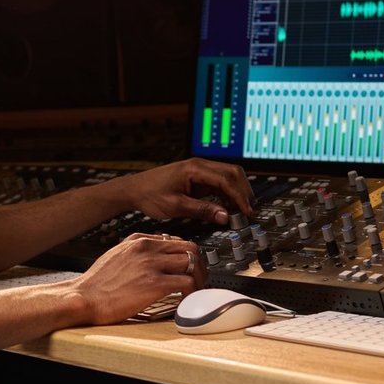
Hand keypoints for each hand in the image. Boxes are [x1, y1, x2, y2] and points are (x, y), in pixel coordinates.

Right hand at [72, 232, 205, 324]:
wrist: (83, 297)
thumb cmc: (95, 283)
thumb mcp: (115, 256)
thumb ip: (134, 253)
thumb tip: (151, 259)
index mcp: (138, 240)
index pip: (174, 240)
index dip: (186, 254)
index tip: (188, 266)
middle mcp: (147, 248)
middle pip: (189, 247)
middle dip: (199, 263)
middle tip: (199, 278)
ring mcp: (152, 265)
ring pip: (192, 262)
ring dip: (199, 278)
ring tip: (196, 290)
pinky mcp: (155, 284)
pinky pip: (187, 283)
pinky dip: (193, 292)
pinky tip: (187, 300)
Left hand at [116, 159, 253, 224]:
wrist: (134, 190)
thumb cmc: (150, 195)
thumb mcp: (176, 206)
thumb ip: (202, 211)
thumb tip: (224, 216)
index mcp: (195, 169)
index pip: (226, 180)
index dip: (240, 196)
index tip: (247, 211)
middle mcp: (199, 166)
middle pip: (233, 173)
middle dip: (244, 191)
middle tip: (250, 210)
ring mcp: (199, 171)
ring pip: (228, 177)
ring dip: (237, 192)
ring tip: (242, 211)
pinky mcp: (197, 178)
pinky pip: (218, 183)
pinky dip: (227, 194)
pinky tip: (228, 207)